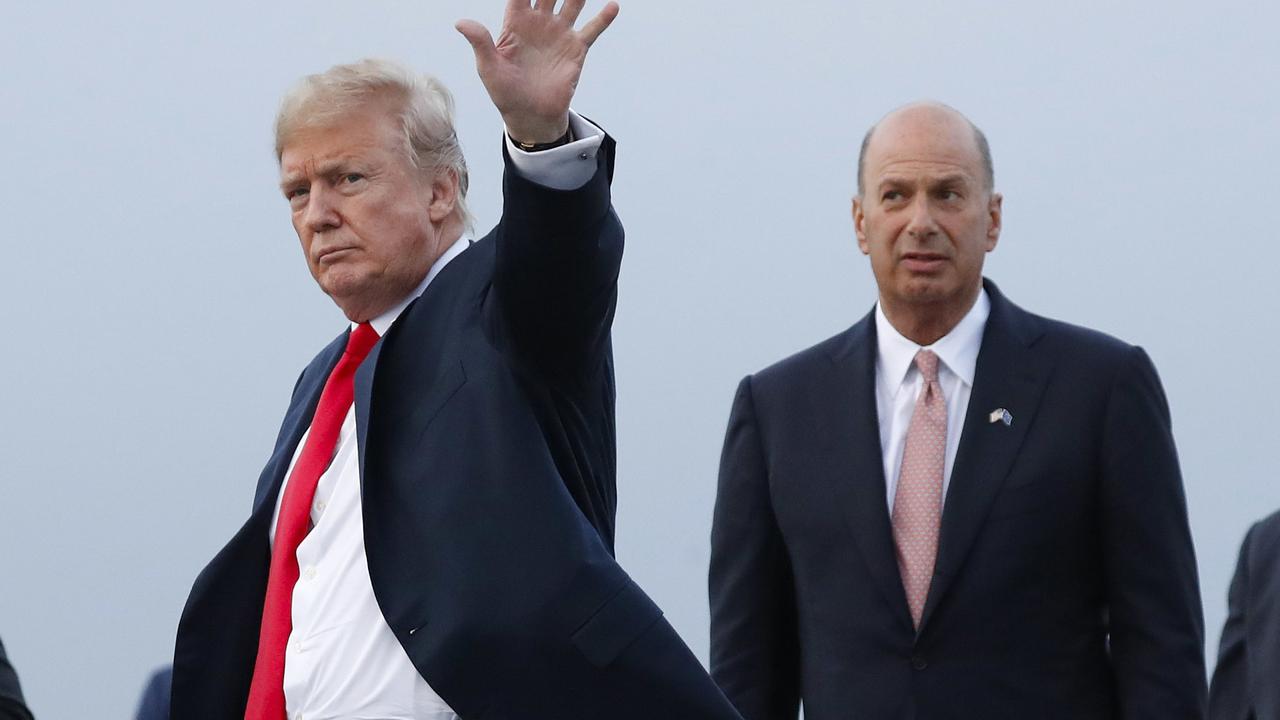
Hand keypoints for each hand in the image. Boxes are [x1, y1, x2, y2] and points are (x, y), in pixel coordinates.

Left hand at [457, 0, 618, 143]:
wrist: (531, 116)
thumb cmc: (505, 93)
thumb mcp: (488, 68)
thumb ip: (480, 42)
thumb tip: (460, 22)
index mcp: (515, 23)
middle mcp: (539, 23)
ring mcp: (559, 34)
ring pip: (572, 3)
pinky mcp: (576, 49)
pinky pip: (592, 29)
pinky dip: (603, 18)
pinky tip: (613, 5)